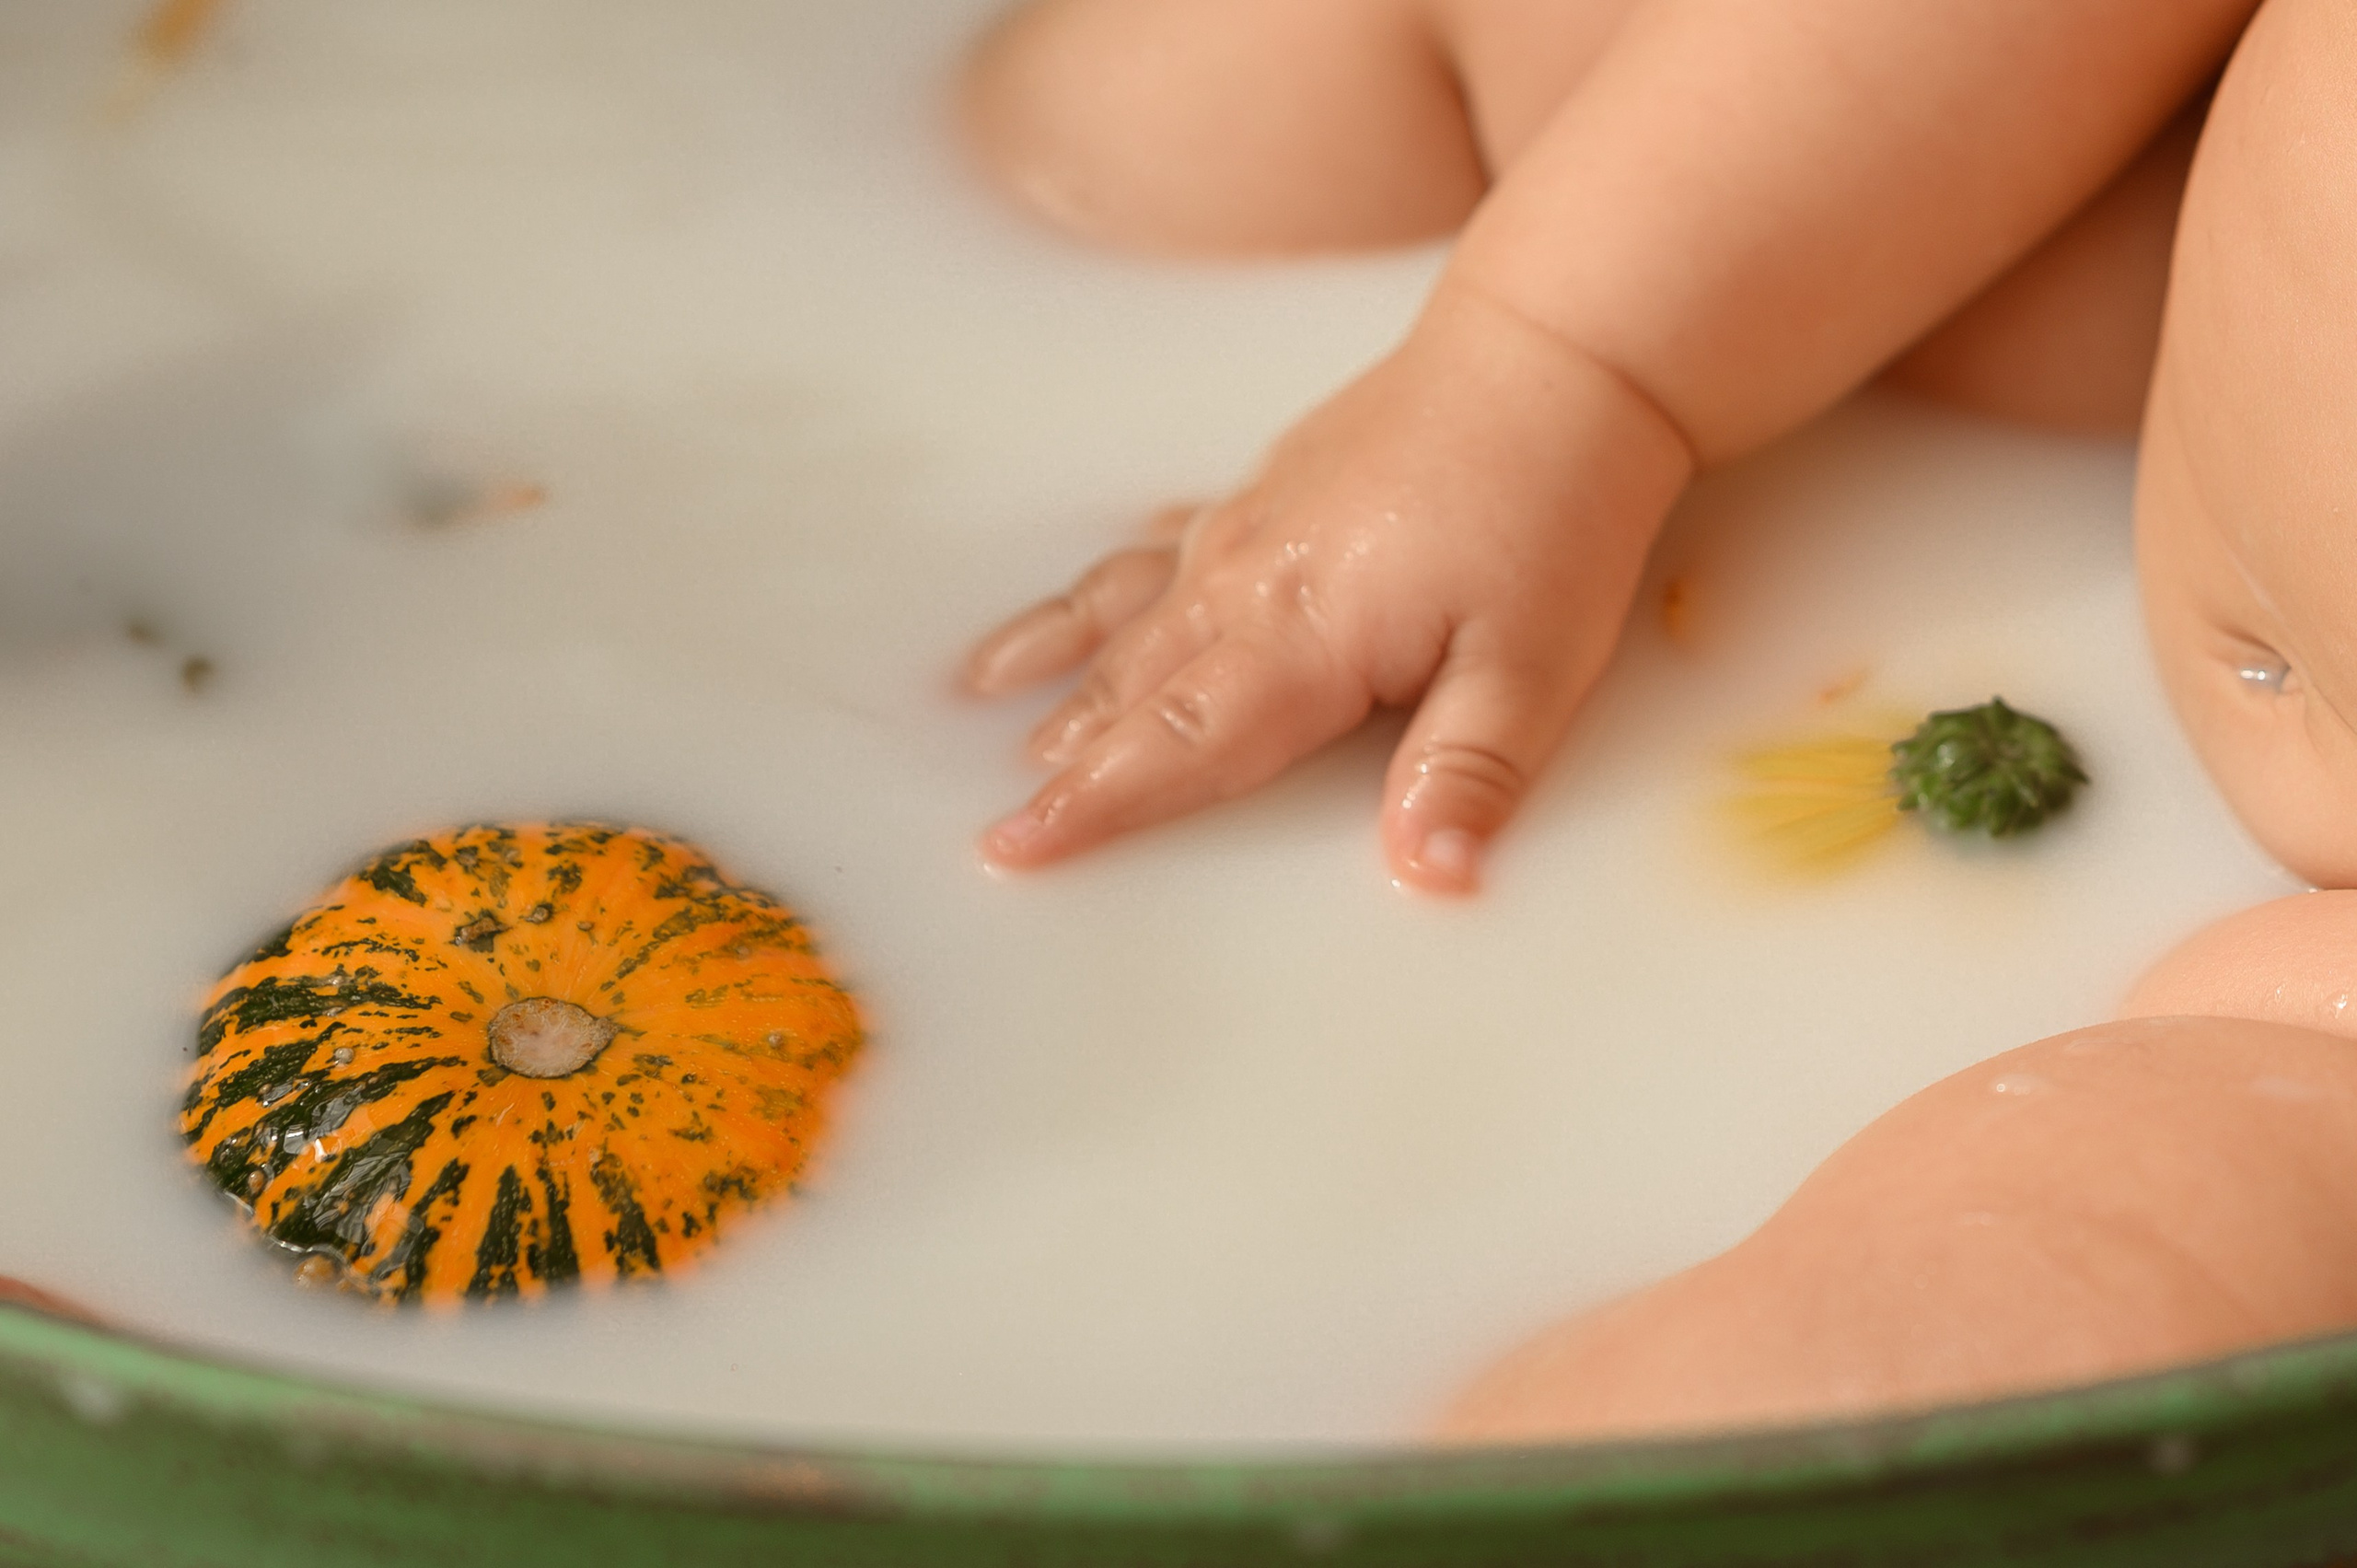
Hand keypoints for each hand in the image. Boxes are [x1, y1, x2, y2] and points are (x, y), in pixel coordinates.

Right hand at [964, 284, 1692, 892]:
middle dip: (1066, 758)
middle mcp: (1253, 580)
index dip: (1099, 802)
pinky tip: (1074, 607)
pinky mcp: (1268, 491)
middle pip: (1138, 687)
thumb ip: (1469, 770)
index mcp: (1309, 634)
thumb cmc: (1553, 507)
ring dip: (1060, 670)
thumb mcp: (1536, 660)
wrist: (1555, 358)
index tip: (1017, 847)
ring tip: (986, 704)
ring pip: (1130, 614)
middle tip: (997, 823)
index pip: (1182, 741)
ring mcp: (1250, 527)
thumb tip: (1428, 876)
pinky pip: (1157, 549)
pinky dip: (1103, 589)